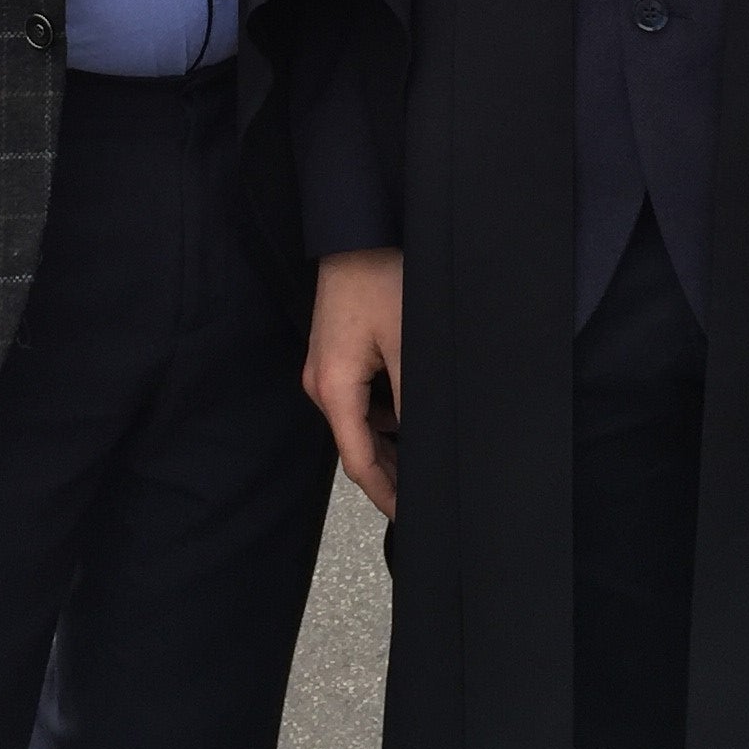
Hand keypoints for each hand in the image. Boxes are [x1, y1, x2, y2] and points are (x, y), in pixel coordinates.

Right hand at [305, 249, 402, 518]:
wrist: (357, 231)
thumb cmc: (381, 279)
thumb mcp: (407, 345)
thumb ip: (413, 401)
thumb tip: (424, 444)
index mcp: (334, 388)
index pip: (359, 461)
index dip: (386, 494)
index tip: (410, 517)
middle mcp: (320, 383)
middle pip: (357, 445)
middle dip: (391, 474)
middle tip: (427, 497)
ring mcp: (324, 368)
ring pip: (359, 423)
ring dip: (390, 444)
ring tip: (428, 461)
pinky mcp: (334, 354)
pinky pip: (358, 398)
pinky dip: (383, 416)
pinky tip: (412, 419)